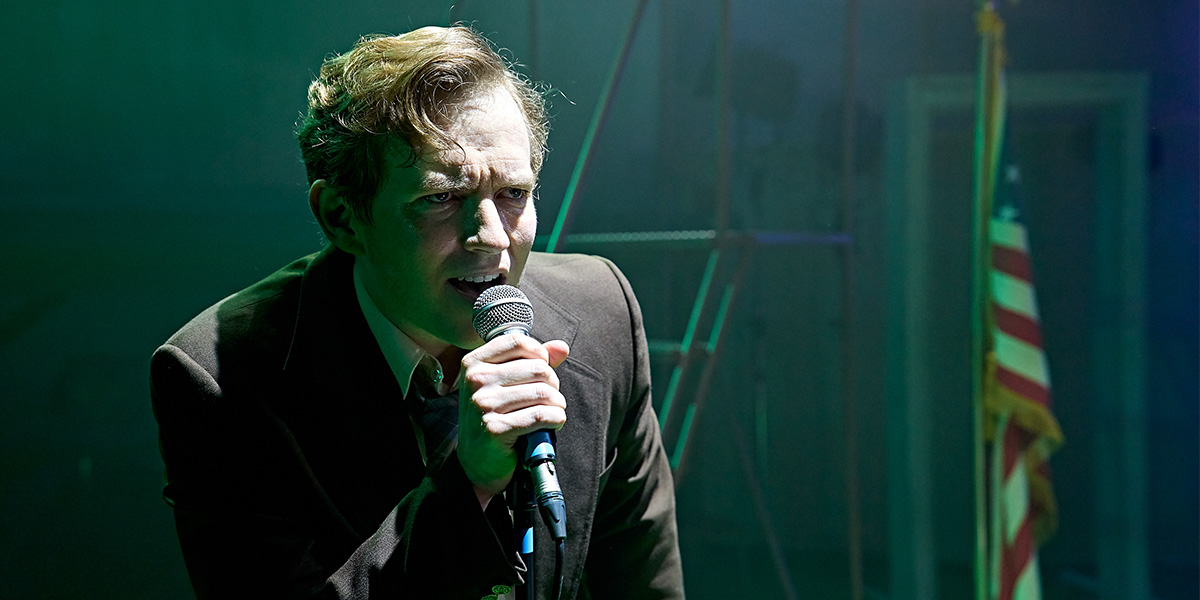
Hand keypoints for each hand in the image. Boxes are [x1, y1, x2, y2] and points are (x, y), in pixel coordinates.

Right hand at [457, 334, 569, 508]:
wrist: (478, 460)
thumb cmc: (495, 417)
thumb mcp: (507, 384)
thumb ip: (533, 361)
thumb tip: (562, 347)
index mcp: (474, 363)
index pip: (518, 341)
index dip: (540, 354)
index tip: (542, 369)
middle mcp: (475, 381)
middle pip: (537, 368)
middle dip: (552, 384)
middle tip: (549, 397)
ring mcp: (483, 405)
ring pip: (543, 393)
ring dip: (557, 404)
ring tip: (554, 411)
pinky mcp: (495, 429)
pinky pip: (541, 416)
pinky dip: (556, 419)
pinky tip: (553, 423)